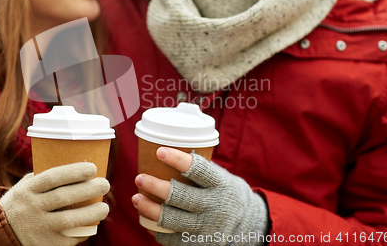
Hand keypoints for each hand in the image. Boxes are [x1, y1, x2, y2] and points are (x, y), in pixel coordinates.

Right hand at [0, 162, 109, 245]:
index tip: (93, 168)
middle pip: (64, 197)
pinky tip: (91, 225)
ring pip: (69, 220)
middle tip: (105, 184)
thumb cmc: (22, 202)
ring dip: (91, 213)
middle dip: (88, 190)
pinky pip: (67, 239)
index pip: (53, 177)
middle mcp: (30, 208)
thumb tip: (77, 167)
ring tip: (104, 208)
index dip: (74, 172)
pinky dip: (81, 232)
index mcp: (27, 189)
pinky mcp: (43, 245)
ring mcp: (36, 228)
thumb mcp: (26, 187)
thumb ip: (45, 178)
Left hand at [132, 147, 269, 245]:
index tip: (160, 151)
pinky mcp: (200, 243)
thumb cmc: (228, 193)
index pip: (198, 169)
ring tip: (136, 198)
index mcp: (220, 184)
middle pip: (179, 196)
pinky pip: (173, 239)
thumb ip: (201, 169)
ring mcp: (206, 227)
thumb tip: (169, 149)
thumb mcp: (222, 177)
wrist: (250, 225)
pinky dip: (158, 231)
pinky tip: (147, 221)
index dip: (178, 160)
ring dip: (149, 208)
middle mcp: (214, 206)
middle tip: (139, 178)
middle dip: (155, 186)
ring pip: (171, 219)